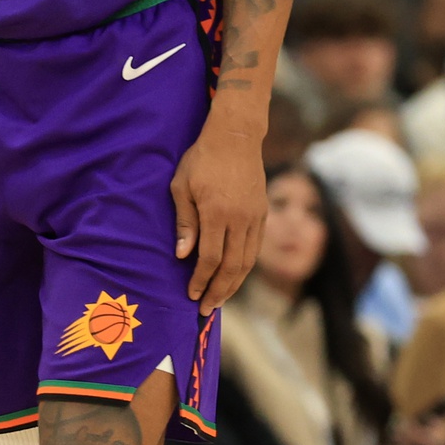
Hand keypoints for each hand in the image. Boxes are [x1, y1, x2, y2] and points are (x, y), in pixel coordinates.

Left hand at [171, 116, 265, 314]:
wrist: (236, 135)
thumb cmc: (202, 159)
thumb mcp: (181, 186)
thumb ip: (184, 222)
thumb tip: (183, 255)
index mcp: (216, 212)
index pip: (210, 258)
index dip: (200, 280)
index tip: (191, 294)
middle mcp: (239, 218)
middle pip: (232, 266)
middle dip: (218, 290)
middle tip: (206, 308)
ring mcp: (254, 216)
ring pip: (248, 260)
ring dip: (234, 283)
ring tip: (220, 298)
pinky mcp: (262, 212)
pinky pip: (256, 246)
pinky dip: (246, 265)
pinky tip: (235, 274)